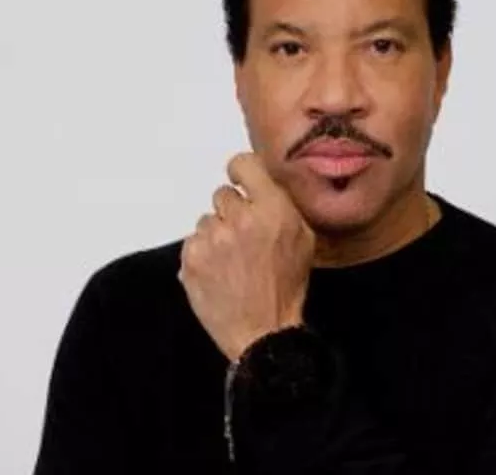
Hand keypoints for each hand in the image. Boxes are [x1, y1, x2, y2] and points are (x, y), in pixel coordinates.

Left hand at [178, 152, 315, 360]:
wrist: (262, 330)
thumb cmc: (287, 286)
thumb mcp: (303, 239)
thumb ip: (282, 206)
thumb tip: (263, 183)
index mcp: (272, 210)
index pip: (243, 165)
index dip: (241, 173)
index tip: (241, 182)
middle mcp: (239, 219)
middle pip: (222, 195)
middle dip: (232, 212)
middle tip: (244, 236)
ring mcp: (211, 239)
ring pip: (206, 220)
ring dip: (217, 234)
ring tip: (232, 260)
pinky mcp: (191, 259)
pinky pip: (192, 242)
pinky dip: (203, 254)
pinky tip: (219, 272)